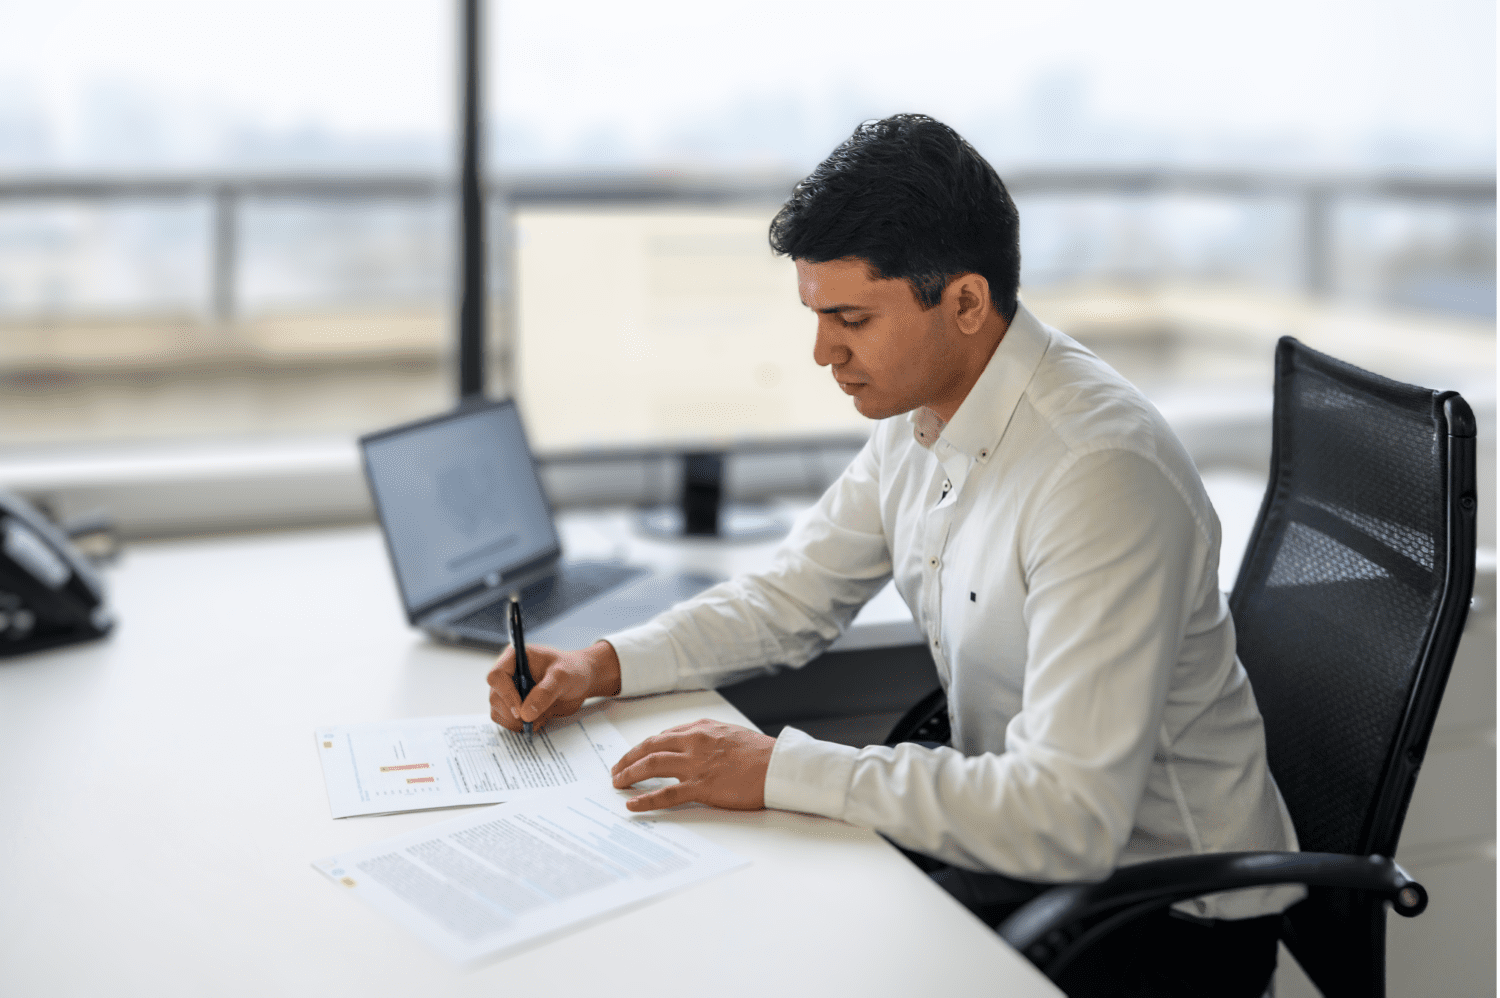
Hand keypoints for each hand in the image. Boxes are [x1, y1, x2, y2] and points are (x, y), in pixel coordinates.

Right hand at [488, 640, 621, 731]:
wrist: (581, 681)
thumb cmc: (572, 670)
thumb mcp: (562, 677)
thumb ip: (545, 693)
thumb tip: (525, 714)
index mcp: (515, 658)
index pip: (497, 676)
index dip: (506, 695)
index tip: (520, 712)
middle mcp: (508, 674)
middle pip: (495, 697)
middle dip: (512, 713)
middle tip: (533, 719)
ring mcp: (510, 692)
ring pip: (498, 712)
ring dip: (516, 722)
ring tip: (541, 717)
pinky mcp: (515, 706)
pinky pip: (507, 721)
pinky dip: (520, 726)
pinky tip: (539, 720)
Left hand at [611, 719, 774, 811]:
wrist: (778, 766)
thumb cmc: (761, 753)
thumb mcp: (730, 733)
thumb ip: (708, 737)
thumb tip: (693, 744)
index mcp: (701, 729)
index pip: (663, 736)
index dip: (644, 747)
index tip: (634, 755)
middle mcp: (694, 743)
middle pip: (650, 747)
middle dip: (628, 758)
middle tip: (616, 770)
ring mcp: (696, 765)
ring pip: (652, 766)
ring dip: (630, 774)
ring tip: (617, 783)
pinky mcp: (702, 787)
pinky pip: (666, 794)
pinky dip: (646, 799)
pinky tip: (633, 804)